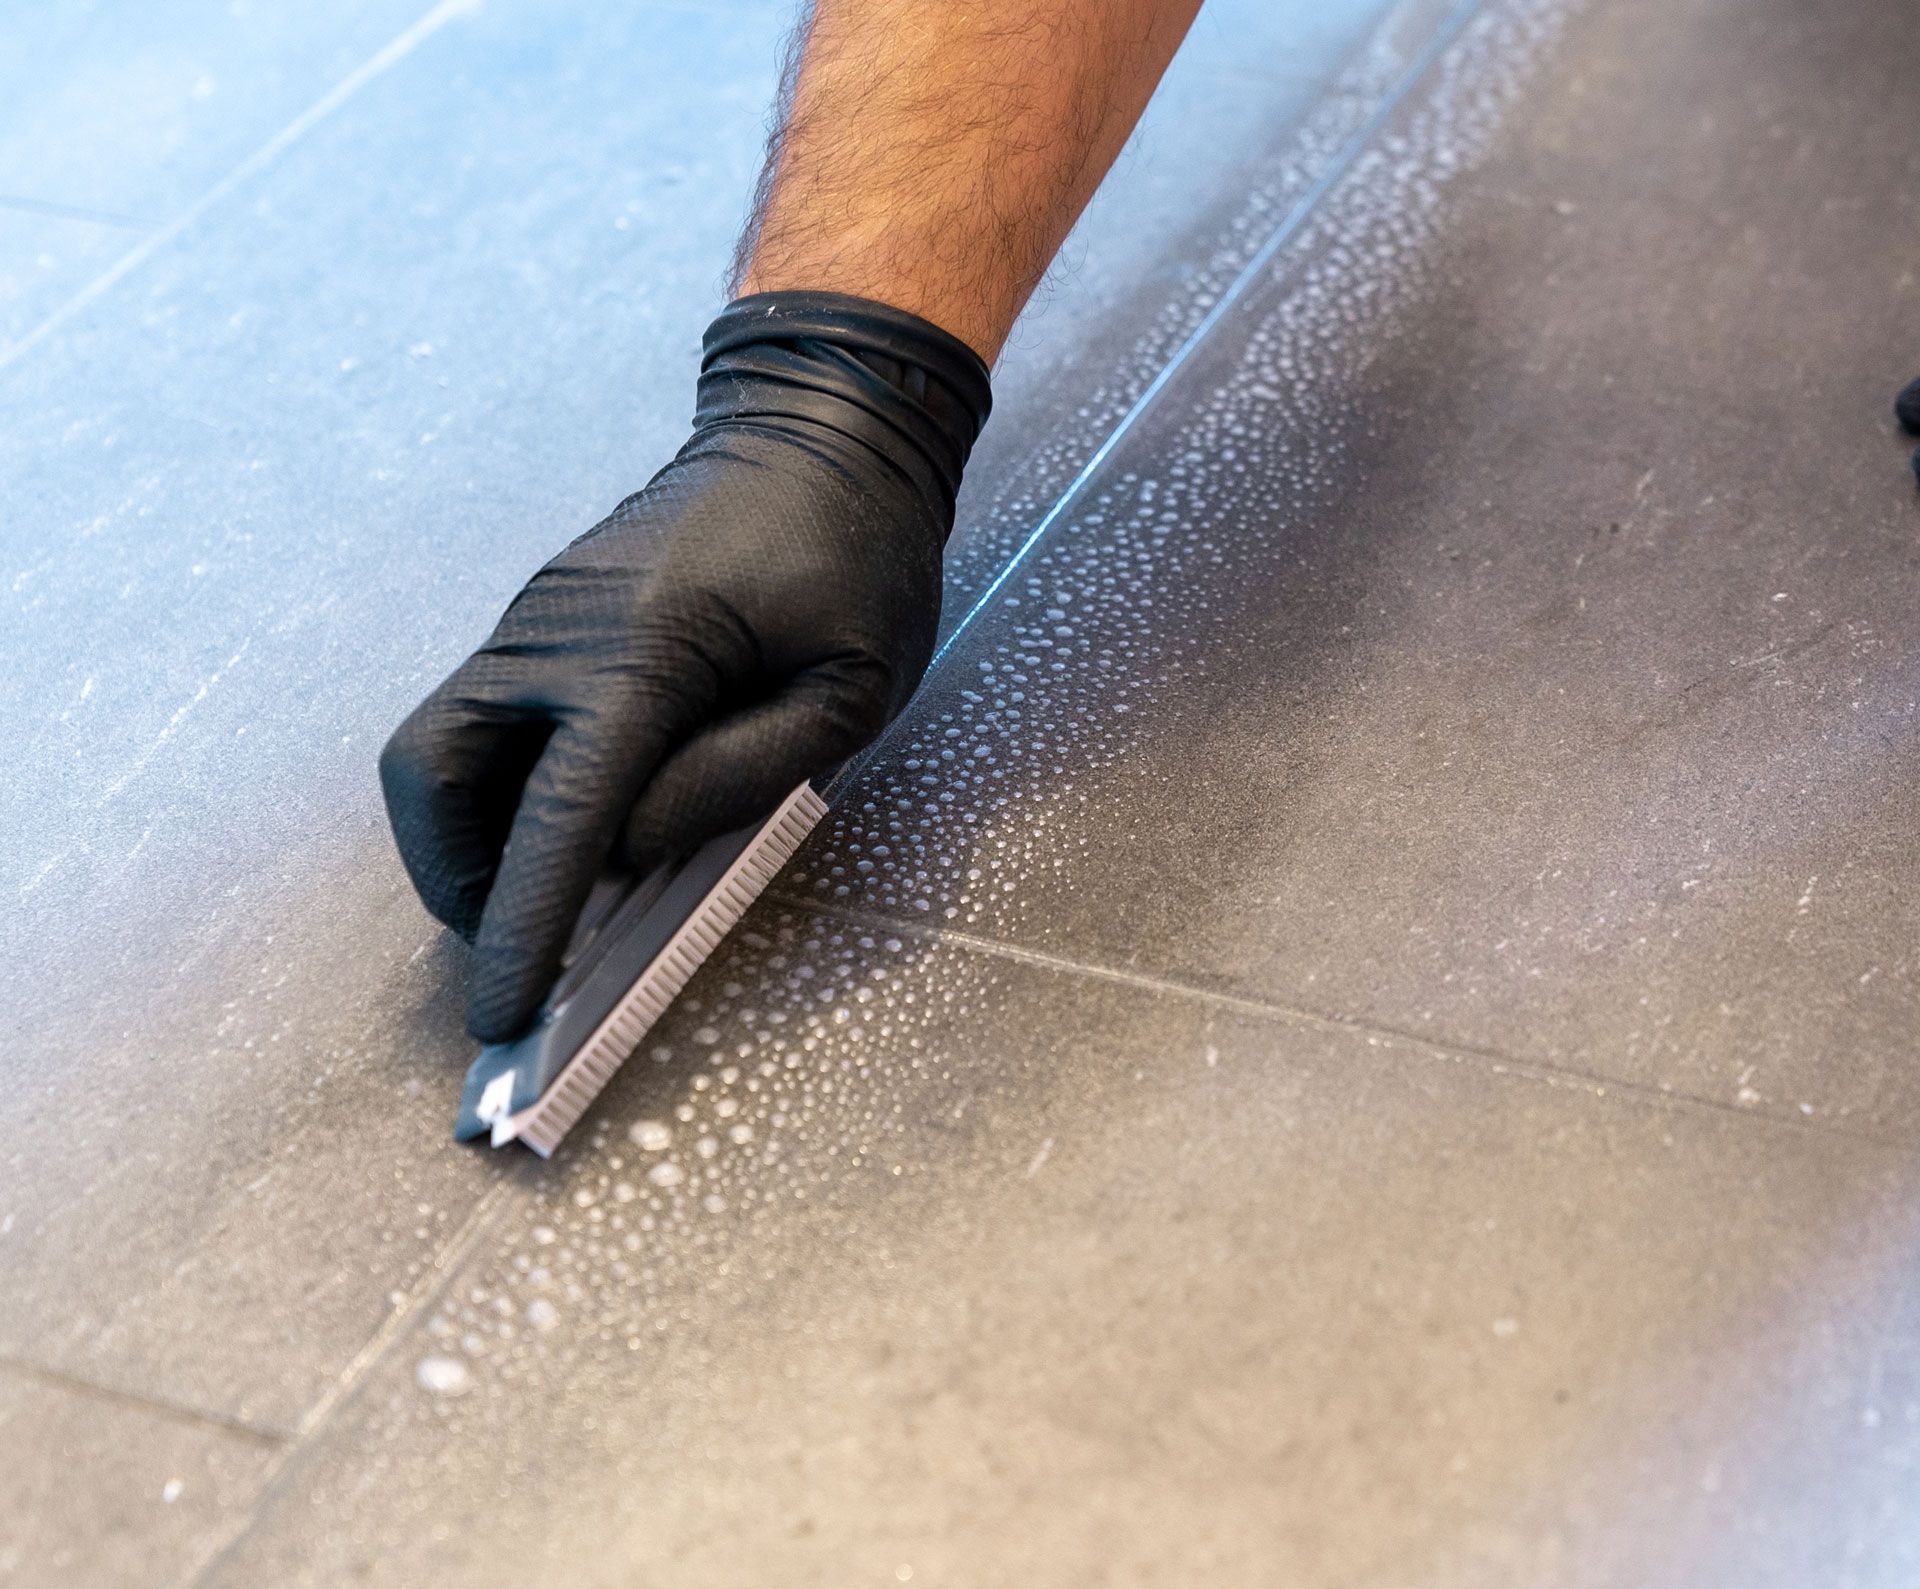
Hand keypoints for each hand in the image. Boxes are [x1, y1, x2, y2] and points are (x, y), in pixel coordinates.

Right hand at [379, 292, 990, 1040]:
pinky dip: (497, 790)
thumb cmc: (859, 555)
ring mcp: (535, 617)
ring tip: (541, 892)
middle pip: (433, 776)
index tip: (501, 1012)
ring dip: (465, 839)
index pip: (560, 815)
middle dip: (456, 882)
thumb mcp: (849, 686)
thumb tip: (628, 849)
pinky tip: (567, 820)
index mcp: (642, 650)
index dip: (523, 922)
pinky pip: (482, 718)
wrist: (821, 426)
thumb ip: (744, 775)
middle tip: (518, 945)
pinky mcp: (542, 615)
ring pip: (436, 749)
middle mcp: (556, 632)